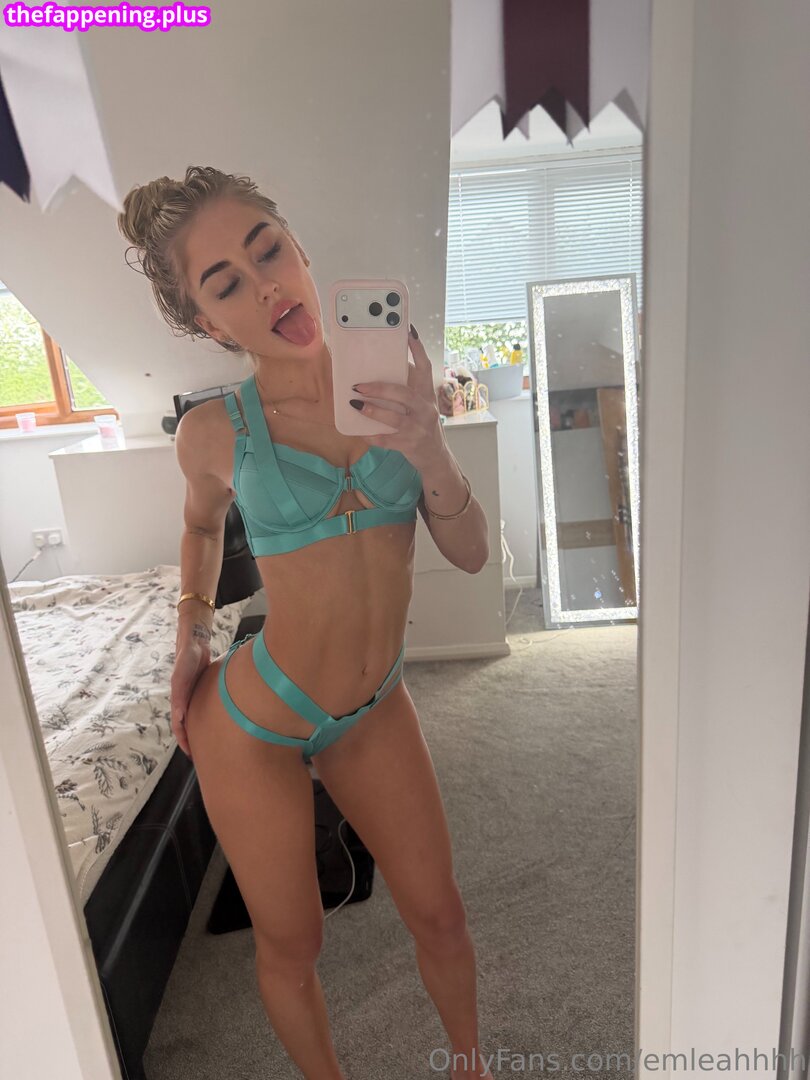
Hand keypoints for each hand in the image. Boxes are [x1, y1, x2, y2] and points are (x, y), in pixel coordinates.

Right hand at [170, 641, 210, 759]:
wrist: (195, 641)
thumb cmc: (187, 656)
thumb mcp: (181, 674)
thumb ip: (179, 691)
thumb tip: (179, 715)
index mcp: (178, 698)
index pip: (179, 725)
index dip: (183, 739)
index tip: (190, 753)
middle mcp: (185, 698)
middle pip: (187, 724)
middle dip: (192, 739)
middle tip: (201, 754)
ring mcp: (194, 694)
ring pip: (195, 716)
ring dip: (198, 729)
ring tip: (209, 742)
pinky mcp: (202, 688)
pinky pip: (203, 706)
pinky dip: (207, 716)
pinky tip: (216, 721)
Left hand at [348, 324, 445, 471]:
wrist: (435, 457)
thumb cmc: (423, 425)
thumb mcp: (421, 405)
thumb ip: (407, 389)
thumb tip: (380, 371)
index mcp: (427, 395)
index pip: (426, 368)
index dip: (418, 350)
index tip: (408, 333)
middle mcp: (426, 410)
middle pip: (404, 394)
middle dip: (380, 388)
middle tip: (358, 385)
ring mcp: (418, 428)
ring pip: (395, 418)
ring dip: (373, 411)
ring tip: (356, 405)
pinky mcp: (409, 445)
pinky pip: (387, 440)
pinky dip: (372, 436)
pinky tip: (361, 432)